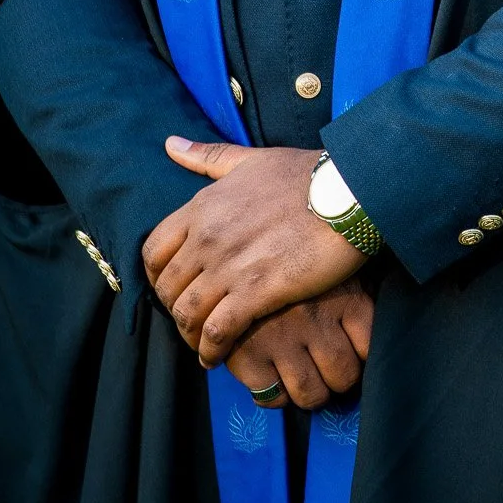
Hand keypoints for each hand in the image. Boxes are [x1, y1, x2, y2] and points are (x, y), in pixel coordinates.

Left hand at [142, 138, 365, 364]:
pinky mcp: (257, 291)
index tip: (172, 286)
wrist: (348, 191)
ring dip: (189, 334)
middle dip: (173, 308)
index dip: (157, 276)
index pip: (154, 251)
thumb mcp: (251, 160)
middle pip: (167, 287)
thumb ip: (208, 156)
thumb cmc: (304, 174)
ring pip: (186, 313)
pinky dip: (211, 350)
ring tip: (201, 344)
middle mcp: (208, 236)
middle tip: (190, 319)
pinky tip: (216, 358)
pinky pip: (217, 331)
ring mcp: (230, 265)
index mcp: (203, 205)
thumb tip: (170, 144)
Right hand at [226, 277, 373, 408]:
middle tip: (326, 372)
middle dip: (336, 380)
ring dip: (309, 394)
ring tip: (303, 380)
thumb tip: (368, 324)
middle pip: (343, 376)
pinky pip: (273, 397)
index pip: (368, 348)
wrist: (230, 253)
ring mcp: (280, 338)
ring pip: (310, 393)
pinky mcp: (248, 355)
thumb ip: (355, 289)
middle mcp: (315, 317)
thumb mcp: (330, 265)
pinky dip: (274, 396)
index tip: (349, 355)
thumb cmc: (290, 263)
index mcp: (344, 295)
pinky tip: (273, 378)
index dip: (359, 358)